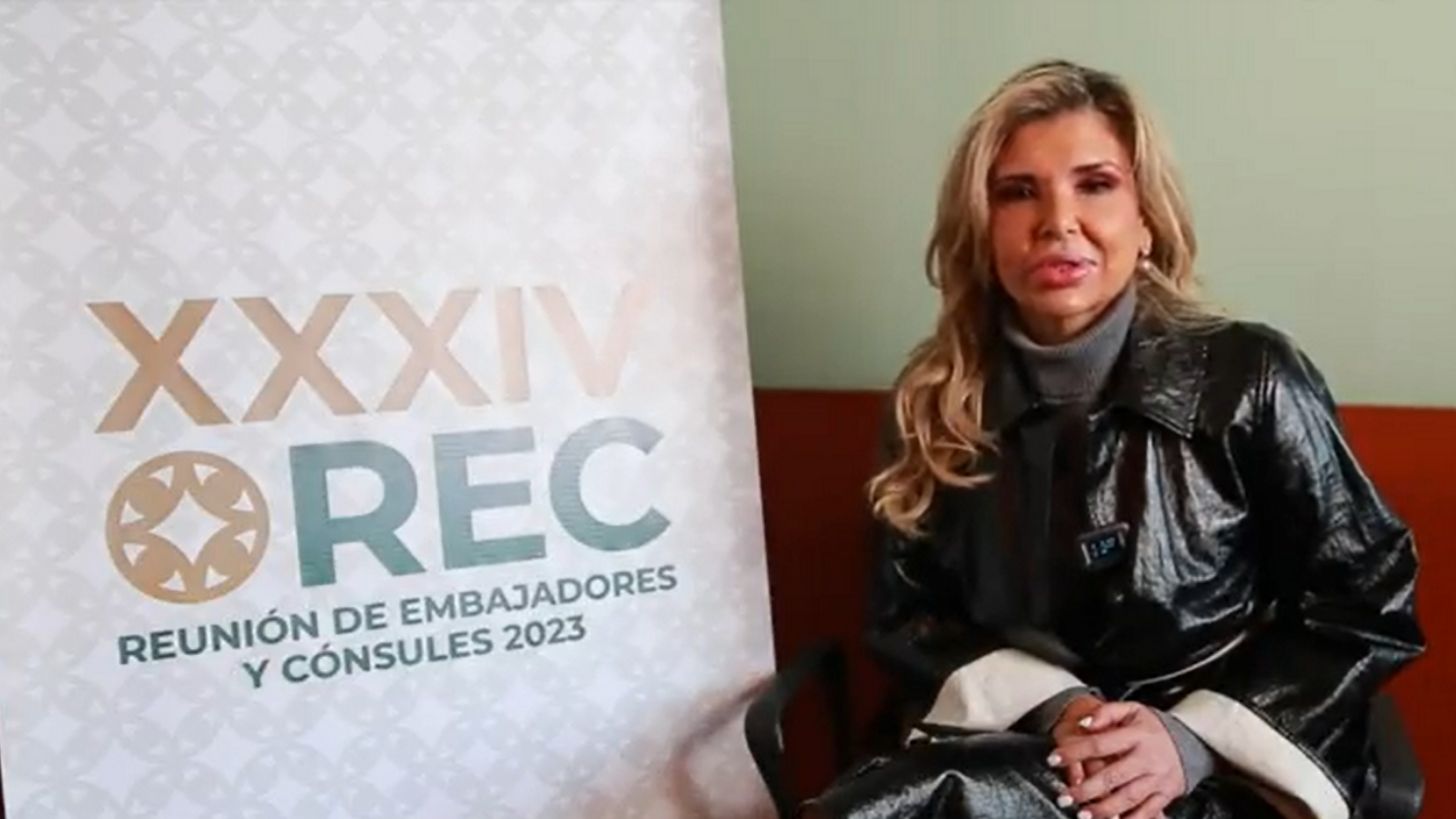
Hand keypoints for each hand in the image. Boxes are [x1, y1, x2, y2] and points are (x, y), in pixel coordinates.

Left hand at [1049, 701, 1184, 818]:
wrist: (1189, 742)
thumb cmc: (1151, 727)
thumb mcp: (1131, 710)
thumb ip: (1106, 713)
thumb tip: (1085, 723)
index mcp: (1136, 735)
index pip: (1099, 744)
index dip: (1074, 752)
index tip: (1053, 758)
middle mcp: (1147, 758)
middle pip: (1113, 776)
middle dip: (1086, 790)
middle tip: (1065, 797)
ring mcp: (1157, 779)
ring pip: (1128, 798)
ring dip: (1104, 809)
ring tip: (1082, 814)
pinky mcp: (1165, 795)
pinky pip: (1147, 812)